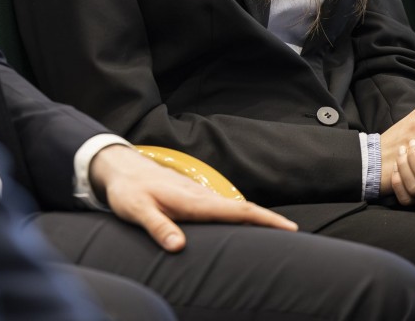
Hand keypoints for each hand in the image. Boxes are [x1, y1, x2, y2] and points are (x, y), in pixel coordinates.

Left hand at [89, 145, 296, 251]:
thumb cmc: (127, 191)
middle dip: (269, 221)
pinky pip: (223, 208)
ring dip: (256, 219)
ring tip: (278, 235)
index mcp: (193, 202)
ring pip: (234, 208)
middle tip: (296, 235)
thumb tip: (178, 246)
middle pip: (243, 210)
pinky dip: (240, 216)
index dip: (264, 219)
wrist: (119, 167)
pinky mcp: (193, 198)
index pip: (237, 211)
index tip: (289, 228)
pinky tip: (244, 227)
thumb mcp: (137, 210)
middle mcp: (201, 197)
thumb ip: (157, 227)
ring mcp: (198, 196)